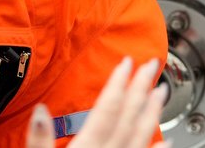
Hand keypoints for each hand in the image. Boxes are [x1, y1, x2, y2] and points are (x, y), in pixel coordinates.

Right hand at [26, 57, 168, 147]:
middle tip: (152, 66)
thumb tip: (40, 110)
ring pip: (141, 137)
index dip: (118, 84)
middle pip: (129, 118)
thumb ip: (39, 140)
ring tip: (161, 93)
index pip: (107, 110)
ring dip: (152, 113)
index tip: (127, 63)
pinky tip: (164, 141)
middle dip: (141, 90)